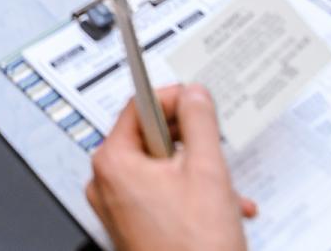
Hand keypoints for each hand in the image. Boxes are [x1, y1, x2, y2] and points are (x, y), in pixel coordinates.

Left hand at [85, 84, 253, 250]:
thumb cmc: (193, 248)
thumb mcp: (207, 170)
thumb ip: (200, 122)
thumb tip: (194, 95)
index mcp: (113, 161)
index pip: (139, 106)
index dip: (174, 98)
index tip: (196, 98)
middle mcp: (105, 182)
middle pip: (151, 138)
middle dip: (191, 145)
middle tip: (214, 148)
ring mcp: (116, 207)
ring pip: (161, 169)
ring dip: (197, 174)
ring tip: (225, 190)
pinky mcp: (130, 225)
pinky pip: (159, 194)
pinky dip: (189, 195)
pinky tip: (219, 208)